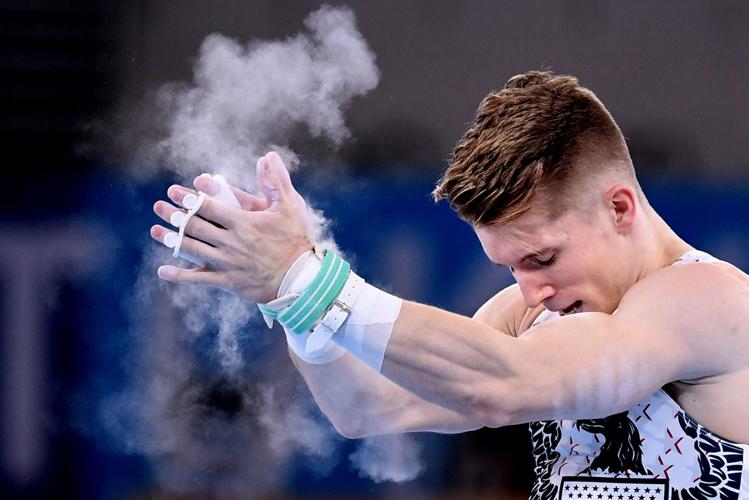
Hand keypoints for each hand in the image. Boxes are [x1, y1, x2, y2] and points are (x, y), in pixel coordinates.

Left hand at [150, 152, 312, 302]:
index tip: (175, 191)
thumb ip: (276, 181)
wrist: (300, 278)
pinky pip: (198, 278)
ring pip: (192, 249)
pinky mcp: (228, 282)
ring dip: (171, 239)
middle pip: (196, 226)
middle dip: (175, 215)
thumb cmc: (295, 240)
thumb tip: (268, 156)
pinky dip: (179, 274)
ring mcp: (227, 263)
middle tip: (159, 207)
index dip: (190, 199)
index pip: (210, 207)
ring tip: (156, 231)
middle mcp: (231, 242)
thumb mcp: (290, 207)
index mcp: (244, 222)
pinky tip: (162, 270)